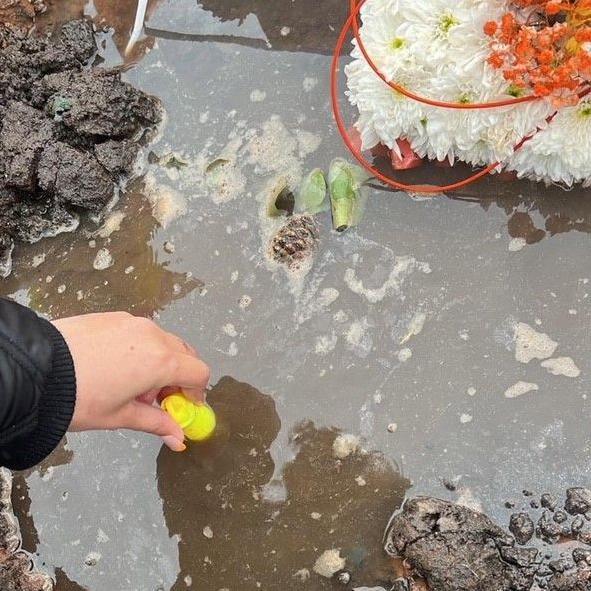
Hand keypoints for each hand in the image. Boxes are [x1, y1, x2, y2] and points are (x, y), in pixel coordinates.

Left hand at [52, 312, 209, 451]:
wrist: (36, 370)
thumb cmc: (78, 396)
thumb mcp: (121, 416)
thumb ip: (157, 423)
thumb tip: (179, 438)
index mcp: (161, 362)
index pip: (199, 373)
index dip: (196, 393)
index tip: (183, 406)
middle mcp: (153, 336)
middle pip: (185, 355)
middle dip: (178, 378)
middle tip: (157, 399)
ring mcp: (133, 323)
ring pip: (163, 342)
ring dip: (159, 363)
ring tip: (131, 384)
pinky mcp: (115, 317)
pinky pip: (140, 332)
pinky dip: (141, 349)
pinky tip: (116, 367)